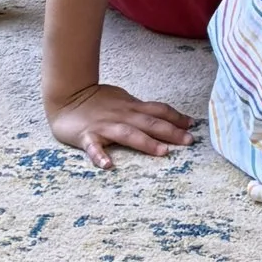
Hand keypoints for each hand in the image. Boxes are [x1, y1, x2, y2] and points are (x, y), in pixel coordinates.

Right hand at [48, 83, 195, 167]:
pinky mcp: (86, 136)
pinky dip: (100, 156)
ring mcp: (104, 126)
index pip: (159, 110)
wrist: (67, 95)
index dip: (176, 117)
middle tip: (189, 141)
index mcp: (131, 107)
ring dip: (146, 142)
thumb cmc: (97, 100)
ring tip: (162, 152)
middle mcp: (122, 115)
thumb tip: (163, 114)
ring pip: (128, 134)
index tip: (193, 125)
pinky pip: (94, 148)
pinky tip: (108, 166)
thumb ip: (141, 109)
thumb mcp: (123, 100)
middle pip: (150, 123)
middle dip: (171, 132)